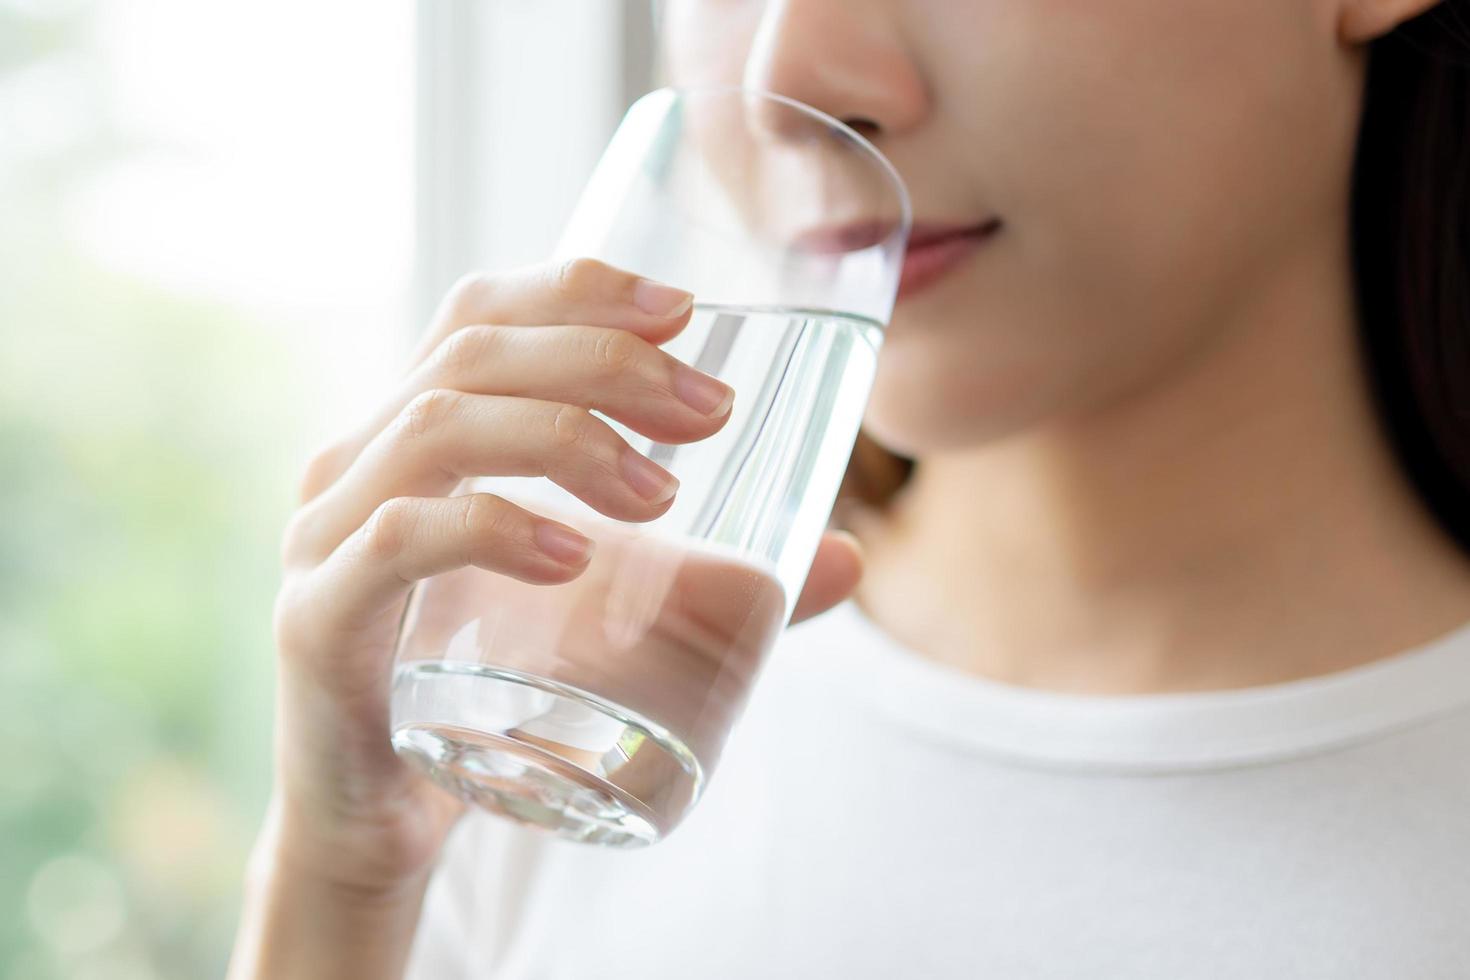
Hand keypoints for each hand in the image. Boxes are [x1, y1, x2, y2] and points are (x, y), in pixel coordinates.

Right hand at [265, 257, 862, 893]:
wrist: (380, 820)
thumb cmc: (489, 693)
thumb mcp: (603, 616)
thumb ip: (715, 584)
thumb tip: (850, 558)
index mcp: (415, 434)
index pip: (482, 313)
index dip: (578, 289)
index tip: (684, 311)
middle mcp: (358, 463)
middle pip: (473, 355)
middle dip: (605, 363)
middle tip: (712, 414)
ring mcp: (325, 538)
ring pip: (439, 427)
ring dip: (565, 436)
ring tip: (662, 492)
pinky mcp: (316, 621)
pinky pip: (395, 542)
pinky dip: (491, 529)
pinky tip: (571, 556)